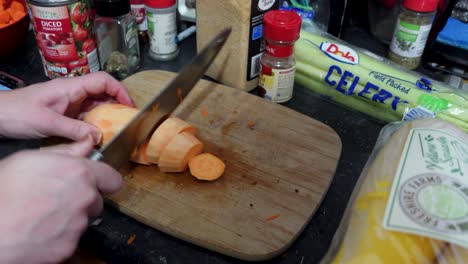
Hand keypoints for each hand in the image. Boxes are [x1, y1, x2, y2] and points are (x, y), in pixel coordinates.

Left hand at [0, 71, 133, 142]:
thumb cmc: (17, 113)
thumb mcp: (47, 122)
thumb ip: (75, 129)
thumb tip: (99, 136)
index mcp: (71, 87)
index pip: (103, 81)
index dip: (120, 91)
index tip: (130, 106)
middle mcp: (73, 93)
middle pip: (103, 94)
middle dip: (117, 105)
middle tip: (127, 122)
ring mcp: (69, 103)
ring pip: (96, 106)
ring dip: (107, 117)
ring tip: (117, 130)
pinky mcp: (64, 114)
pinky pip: (86, 117)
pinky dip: (95, 125)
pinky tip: (99, 135)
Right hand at [0, 137, 121, 263]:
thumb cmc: (2, 191)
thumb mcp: (30, 159)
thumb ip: (67, 152)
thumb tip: (87, 145)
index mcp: (80, 173)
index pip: (112, 179)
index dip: (103, 180)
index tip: (95, 183)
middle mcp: (86, 198)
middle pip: (97, 200)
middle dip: (83, 200)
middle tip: (58, 199)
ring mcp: (79, 224)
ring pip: (84, 220)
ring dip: (71, 218)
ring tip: (43, 215)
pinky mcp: (70, 246)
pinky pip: (72, 239)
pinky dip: (60, 237)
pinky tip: (40, 230)